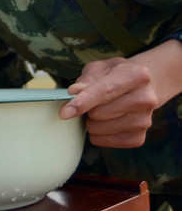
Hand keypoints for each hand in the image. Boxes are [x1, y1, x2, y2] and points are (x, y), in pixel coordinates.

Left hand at [60, 40, 181, 147]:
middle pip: (100, 113)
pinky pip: (106, 141)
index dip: (82, 102)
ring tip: (97, 111)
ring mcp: (145, 120)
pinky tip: (102, 122)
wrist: (142, 87)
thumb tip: (74, 92)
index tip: (64, 113)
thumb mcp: (100, 69)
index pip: (105, 91)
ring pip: (101, 129)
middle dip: (86, 109)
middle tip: (89, 102)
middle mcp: (146, 98)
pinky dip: (97, 134)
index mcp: (137, 75)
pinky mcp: (139, 137)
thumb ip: (86, 80)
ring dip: (90, 122)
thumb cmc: (115, 75)